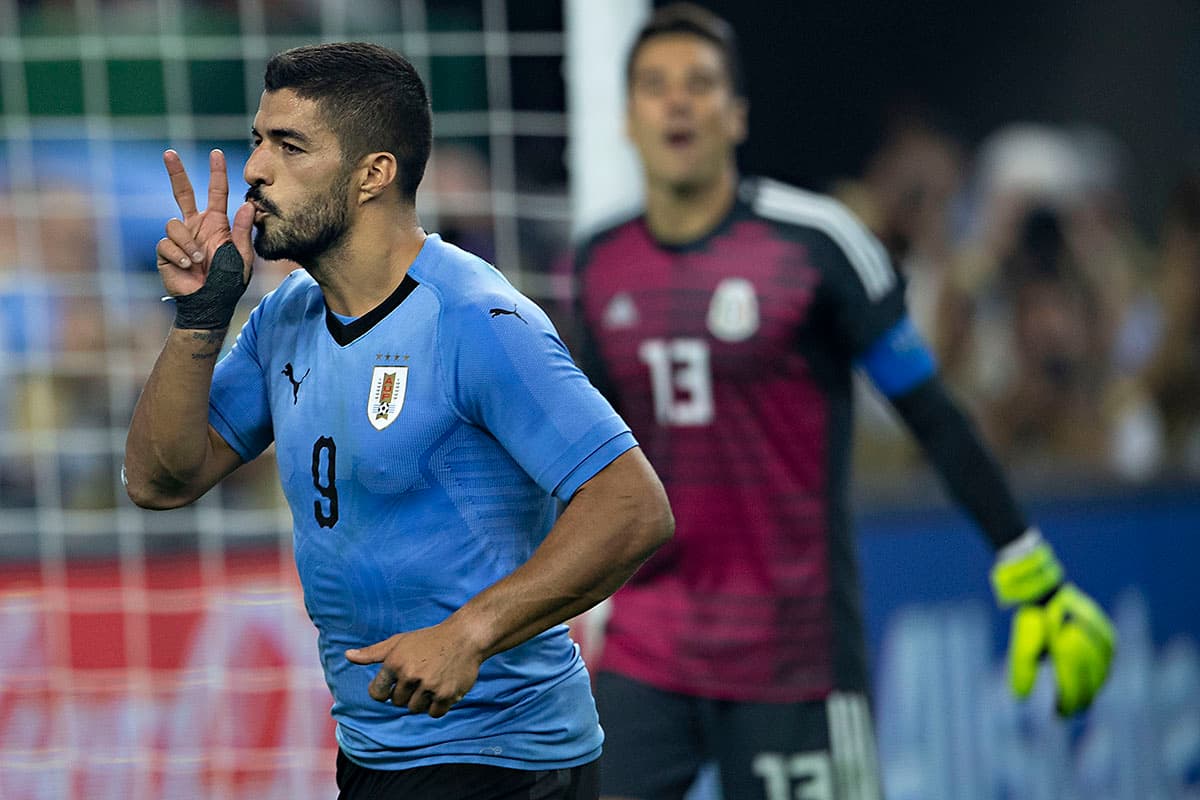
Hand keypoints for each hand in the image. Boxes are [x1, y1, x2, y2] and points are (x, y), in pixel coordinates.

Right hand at [156, 148, 254, 297]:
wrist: (209, 304)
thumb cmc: (228, 283)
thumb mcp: (242, 257)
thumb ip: (243, 232)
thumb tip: (248, 205)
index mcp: (216, 224)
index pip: (216, 193)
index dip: (216, 173)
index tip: (217, 153)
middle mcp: (196, 226)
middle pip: (182, 193)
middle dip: (176, 172)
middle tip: (169, 152)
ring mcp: (180, 238)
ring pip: (174, 224)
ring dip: (188, 244)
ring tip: (199, 261)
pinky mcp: (165, 251)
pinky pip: (166, 243)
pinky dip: (179, 255)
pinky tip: (188, 267)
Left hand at [345, 623, 484, 717]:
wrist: (465, 637)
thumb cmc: (428, 639)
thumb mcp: (398, 642)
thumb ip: (372, 653)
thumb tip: (347, 655)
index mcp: (394, 662)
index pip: (377, 694)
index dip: (385, 691)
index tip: (396, 684)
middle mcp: (410, 675)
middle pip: (398, 703)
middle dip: (407, 693)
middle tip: (421, 677)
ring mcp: (428, 686)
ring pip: (415, 709)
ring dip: (422, 700)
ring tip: (431, 681)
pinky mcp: (446, 695)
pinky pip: (434, 713)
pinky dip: (437, 705)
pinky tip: (442, 689)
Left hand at [991, 531, 1115, 715]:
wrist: (1045, 589)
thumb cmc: (1032, 619)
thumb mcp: (1022, 644)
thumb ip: (1022, 670)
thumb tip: (1019, 698)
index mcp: (1070, 645)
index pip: (1074, 688)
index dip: (1067, 705)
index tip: (1058, 716)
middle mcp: (1092, 644)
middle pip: (1091, 684)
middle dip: (1079, 699)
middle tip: (1066, 711)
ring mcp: (1104, 639)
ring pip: (1103, 675)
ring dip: (1091, 688)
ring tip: (1076, 699)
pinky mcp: (1108, 634)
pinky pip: (1108, 662)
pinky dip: (1099, 674)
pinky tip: (1088, 683)